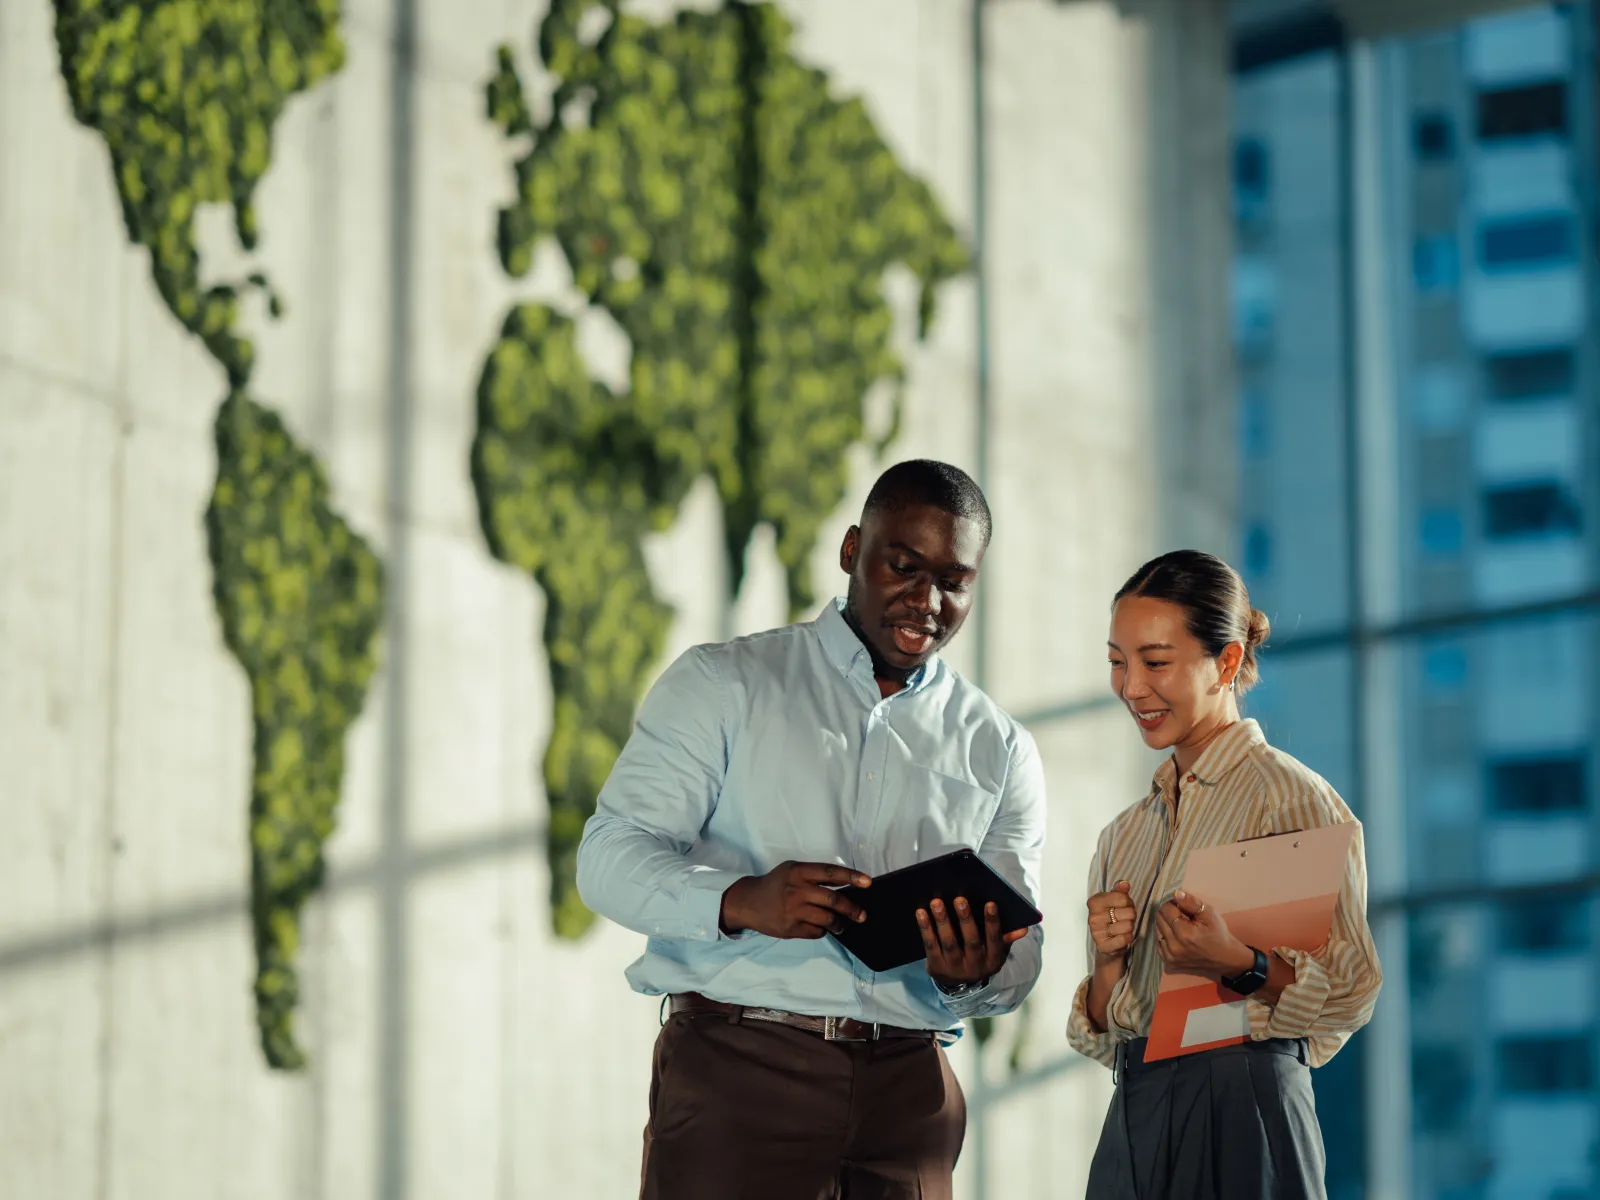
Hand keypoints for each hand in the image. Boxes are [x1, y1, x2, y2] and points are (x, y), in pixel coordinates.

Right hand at [719, 861, 871, 938]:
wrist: (748, 902)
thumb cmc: (775, 884)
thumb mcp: (791, 871)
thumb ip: (814, 876)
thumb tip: (845, 884)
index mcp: (798, 872)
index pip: (830, 873)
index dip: (851, 877)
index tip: (868, 882)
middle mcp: (797, 890)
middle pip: (833, 899)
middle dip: (851, 908)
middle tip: (862, 915)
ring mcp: (793, 911)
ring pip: (827, 919)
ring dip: (840, 923)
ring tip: (843, 925)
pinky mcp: (790, 928)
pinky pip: (816, 932)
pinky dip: (823, 930)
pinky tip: (821, 927)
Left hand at [916, 896, 1026, 987]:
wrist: (959, 985)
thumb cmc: (980, 956)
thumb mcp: (996, 951)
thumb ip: (1006, 938)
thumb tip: (1023, 928)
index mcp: (993, 960)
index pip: (995, 940)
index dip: (993, 922)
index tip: (990, 903)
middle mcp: (976, 967)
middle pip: (971, 941)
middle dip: (965, 919)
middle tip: (959, 899)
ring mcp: (955, 969)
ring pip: (949, 943)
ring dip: (942, 921)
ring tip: (937, 902)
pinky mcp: (936, 968)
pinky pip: (930, 946)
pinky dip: (926, 929)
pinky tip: (921, 913)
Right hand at [1086, 879, 1135, 966]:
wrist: (1107, 943)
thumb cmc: (1112, 918)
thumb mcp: (1115, 902)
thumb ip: (1119, 891)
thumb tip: (1124, 884)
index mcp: (1094, 902)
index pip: (1123, 898)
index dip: (1128, 903)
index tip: (1122, 907)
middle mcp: (1093, 916)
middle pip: (1129, 912)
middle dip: (1131, 916)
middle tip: (1124, 919)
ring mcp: (1096, 932)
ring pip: (1128, 926)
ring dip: (1130, 928)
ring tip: (1122, 928)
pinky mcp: (1103, 946)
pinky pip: (1125, 939)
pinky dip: (1128, 938)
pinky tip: (1122, 937)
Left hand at [1153, 889, 1253, 976]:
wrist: (1225, 959)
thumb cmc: (1218, 935)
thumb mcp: (1210, 915)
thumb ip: (1192, 903)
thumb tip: (1176, 893)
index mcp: (1183, 933)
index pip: (1165, 909)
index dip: (1173, 904)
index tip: (1182, 907)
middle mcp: (1173, 946)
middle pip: (1159, 919)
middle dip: (1168, 914)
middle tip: (1182, 916)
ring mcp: (1169, 957)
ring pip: (1157, 930)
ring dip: (1165, 925)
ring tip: (1180, 926)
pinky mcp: (1168, 963)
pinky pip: (1158, 943)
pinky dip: (1164, 937)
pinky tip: (1176, 936)